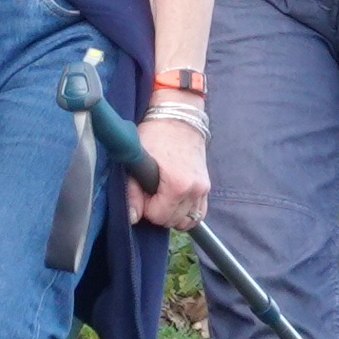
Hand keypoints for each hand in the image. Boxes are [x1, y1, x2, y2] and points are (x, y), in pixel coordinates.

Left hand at [129, 109, 214, 229]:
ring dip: (171, 213)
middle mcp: (195, 190)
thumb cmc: (155, 135)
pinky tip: (174, 204)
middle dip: (157, 210)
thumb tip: (133, 218)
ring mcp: (203, 189)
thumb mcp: (139, 160)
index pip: (157, 216)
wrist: (178, 118)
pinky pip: (199, 214)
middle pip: (171, 220)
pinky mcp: (206, 187)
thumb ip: (132, 192)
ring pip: (185, 220)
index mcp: (178, 185)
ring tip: (162, 196)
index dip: (145, 206)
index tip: (143, 190)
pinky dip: (186, 214)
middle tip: (151, 190)